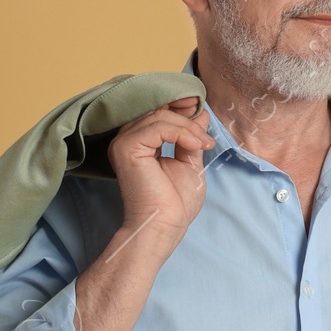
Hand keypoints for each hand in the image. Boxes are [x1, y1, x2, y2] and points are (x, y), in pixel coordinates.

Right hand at [107, 97, 214, 252]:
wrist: (164, 225)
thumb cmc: (175, 203)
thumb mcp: (190, 162)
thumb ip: (191, 137)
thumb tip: (201, 113)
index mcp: (139, 142)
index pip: (157, 111)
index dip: (179, 105)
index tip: (202, 115)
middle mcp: (127, 139)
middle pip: (159, 110)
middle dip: (188, 118)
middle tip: (207, 138)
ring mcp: (123, 142)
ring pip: (161, 116)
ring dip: (189, 128)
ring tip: (204, 145)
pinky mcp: (127, 147)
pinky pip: (159, 127)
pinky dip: (182, 133)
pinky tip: (195, 146)